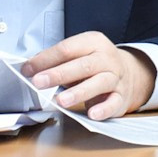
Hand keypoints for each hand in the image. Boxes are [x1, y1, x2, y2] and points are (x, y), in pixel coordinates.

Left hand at [23, 32, 156, 119]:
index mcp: (93, 43)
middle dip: (59, 73)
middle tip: (39, 82)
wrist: (130, 73)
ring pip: (99, 83)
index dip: (46, 59)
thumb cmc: (95, 64)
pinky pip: (113, 103)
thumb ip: (58, 60)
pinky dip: (104, 109)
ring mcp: (115, 77)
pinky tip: (92, 113)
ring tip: (61, 101)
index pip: (67, 49)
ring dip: (79, 92)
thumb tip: (30, 68)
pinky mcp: (121, 97)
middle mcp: (106, 58)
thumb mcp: (79, 54)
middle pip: (83, 65)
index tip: (27, 70)